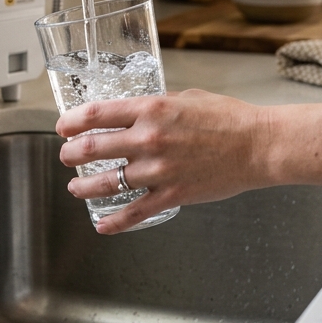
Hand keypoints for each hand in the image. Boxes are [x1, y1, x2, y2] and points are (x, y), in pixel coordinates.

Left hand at [56, 89, 274, 233]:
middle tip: (65, 156)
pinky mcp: (171, 195)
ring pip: (105, 183)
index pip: (96, 114)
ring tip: (75, 187)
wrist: (258, 145)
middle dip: (70, 154)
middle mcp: (148, 139)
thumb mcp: (185, 98)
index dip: (71, 122)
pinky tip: (102, 224)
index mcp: (150, 109)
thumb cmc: (229, 118)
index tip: (62, 127)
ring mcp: (158, 170)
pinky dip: (113, 221)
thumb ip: (156, 106)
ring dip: (83, 186)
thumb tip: (137, 111)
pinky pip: (133, 212)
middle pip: (92, 148)